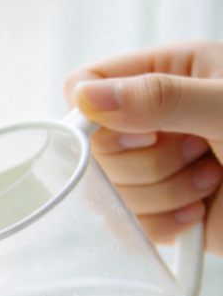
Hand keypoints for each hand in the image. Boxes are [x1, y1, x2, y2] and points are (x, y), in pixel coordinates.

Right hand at [63, 39, 222, 252]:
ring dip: (165, 194)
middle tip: (200, 152)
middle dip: (147, 160)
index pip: (85, 85)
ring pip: (111, 190)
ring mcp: (157, 164)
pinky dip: (164, 224)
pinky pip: (128, 224)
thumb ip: (161, 98)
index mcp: (169, 71)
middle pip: (94, 147)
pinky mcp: (162, 209)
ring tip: (214, 179)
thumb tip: (86, 96)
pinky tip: (202, 211)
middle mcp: (156, 117)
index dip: (99, 115)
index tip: (144, 130)